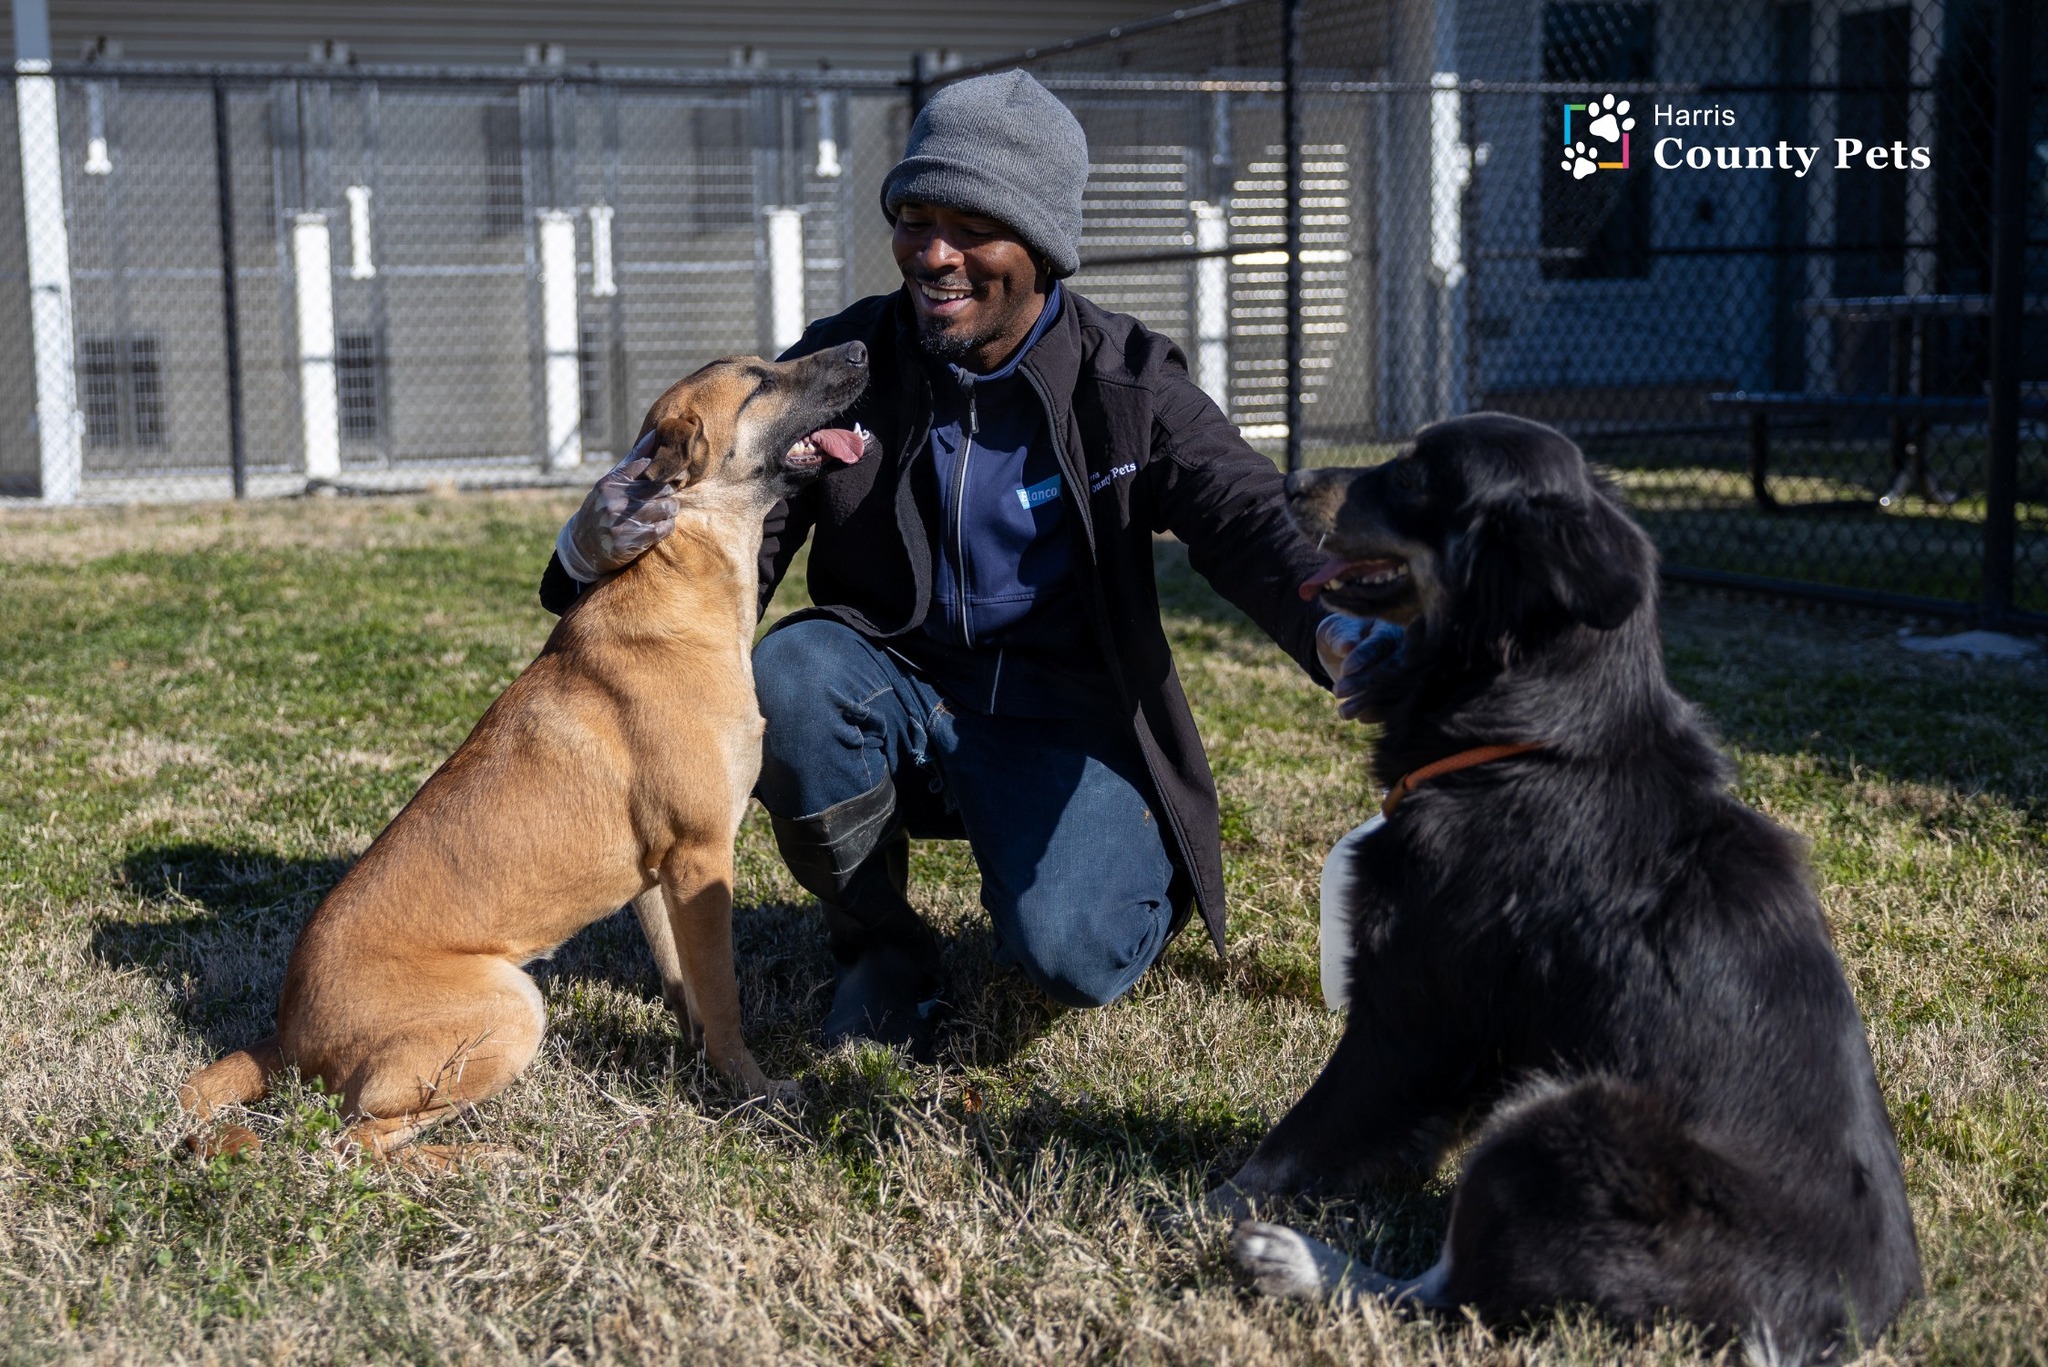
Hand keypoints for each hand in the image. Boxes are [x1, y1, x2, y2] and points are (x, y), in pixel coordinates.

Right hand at [554, 431, 677, 581]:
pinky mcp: (634, 540)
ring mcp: (624, 521)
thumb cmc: (601, 508)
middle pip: (661, 488)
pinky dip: (668, 525)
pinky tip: (662, 525)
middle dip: (669, 492)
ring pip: (667, 507)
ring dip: (671, 509)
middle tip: (669, 495)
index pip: (646, 466)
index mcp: (610, 483)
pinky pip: (664, 528)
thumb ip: (633, 461)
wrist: (584, 547)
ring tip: (667, 510)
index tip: (671, 473)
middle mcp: (615, 500)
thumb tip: (655, 434)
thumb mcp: (609, 483)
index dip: (663, 470)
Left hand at [1315, 615, 1404, 720]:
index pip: (1379, 644)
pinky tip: (1361, 717)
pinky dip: (1378, 713)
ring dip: (1368, 703)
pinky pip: (1394, 706)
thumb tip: (1349, 646)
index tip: (1345, 669)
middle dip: (1364, 683)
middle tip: (1337, 691)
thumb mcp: (1336, 631)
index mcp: (1388, 631)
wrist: (1344, 649)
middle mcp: (1403, 653)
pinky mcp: (1400, 693)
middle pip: (1389, 669)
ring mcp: (1405, 674)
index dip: (1363, 657)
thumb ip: (1342, 637)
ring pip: (1392, 691)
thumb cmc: (1340, 634)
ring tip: (1343, 711)